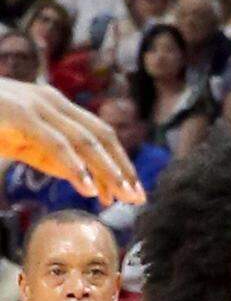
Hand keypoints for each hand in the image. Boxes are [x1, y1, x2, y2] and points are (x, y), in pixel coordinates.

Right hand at [0, 78, 142, 204]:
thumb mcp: (24, 144)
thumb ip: (53, 159)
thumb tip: (90, 182)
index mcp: (56, 107)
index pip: (100, 135)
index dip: (120, 162)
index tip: (134, 191)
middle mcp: (52, 101)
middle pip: (102, 136)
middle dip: (122, 168)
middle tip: (139, 199)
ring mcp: (37, 105)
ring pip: (85, 139)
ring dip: (108, 170)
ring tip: (122, 196)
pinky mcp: (20, 115)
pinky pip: (55, 143)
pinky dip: (75, 165)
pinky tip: (89, 187)